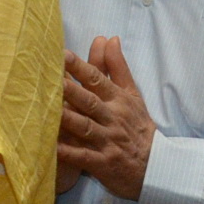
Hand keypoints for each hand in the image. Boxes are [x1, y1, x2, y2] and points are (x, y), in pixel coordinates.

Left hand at [56, 37, 155, 199]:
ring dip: (67, 118)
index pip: (97, 80)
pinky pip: (83, 157)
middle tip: (50, 77)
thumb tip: (110, 38)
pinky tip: (52, 147)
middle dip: (70, 89)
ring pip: (84, 127)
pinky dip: (68, 153)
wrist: (156, 166)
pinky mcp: (103, 163)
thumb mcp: (132, 94)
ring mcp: (107, 141)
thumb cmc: (138, 127)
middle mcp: (112, 118)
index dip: (80, 67)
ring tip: (47, 109)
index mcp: (118, 100)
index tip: (62, 54)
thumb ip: (117, 67)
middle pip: (88, 101)